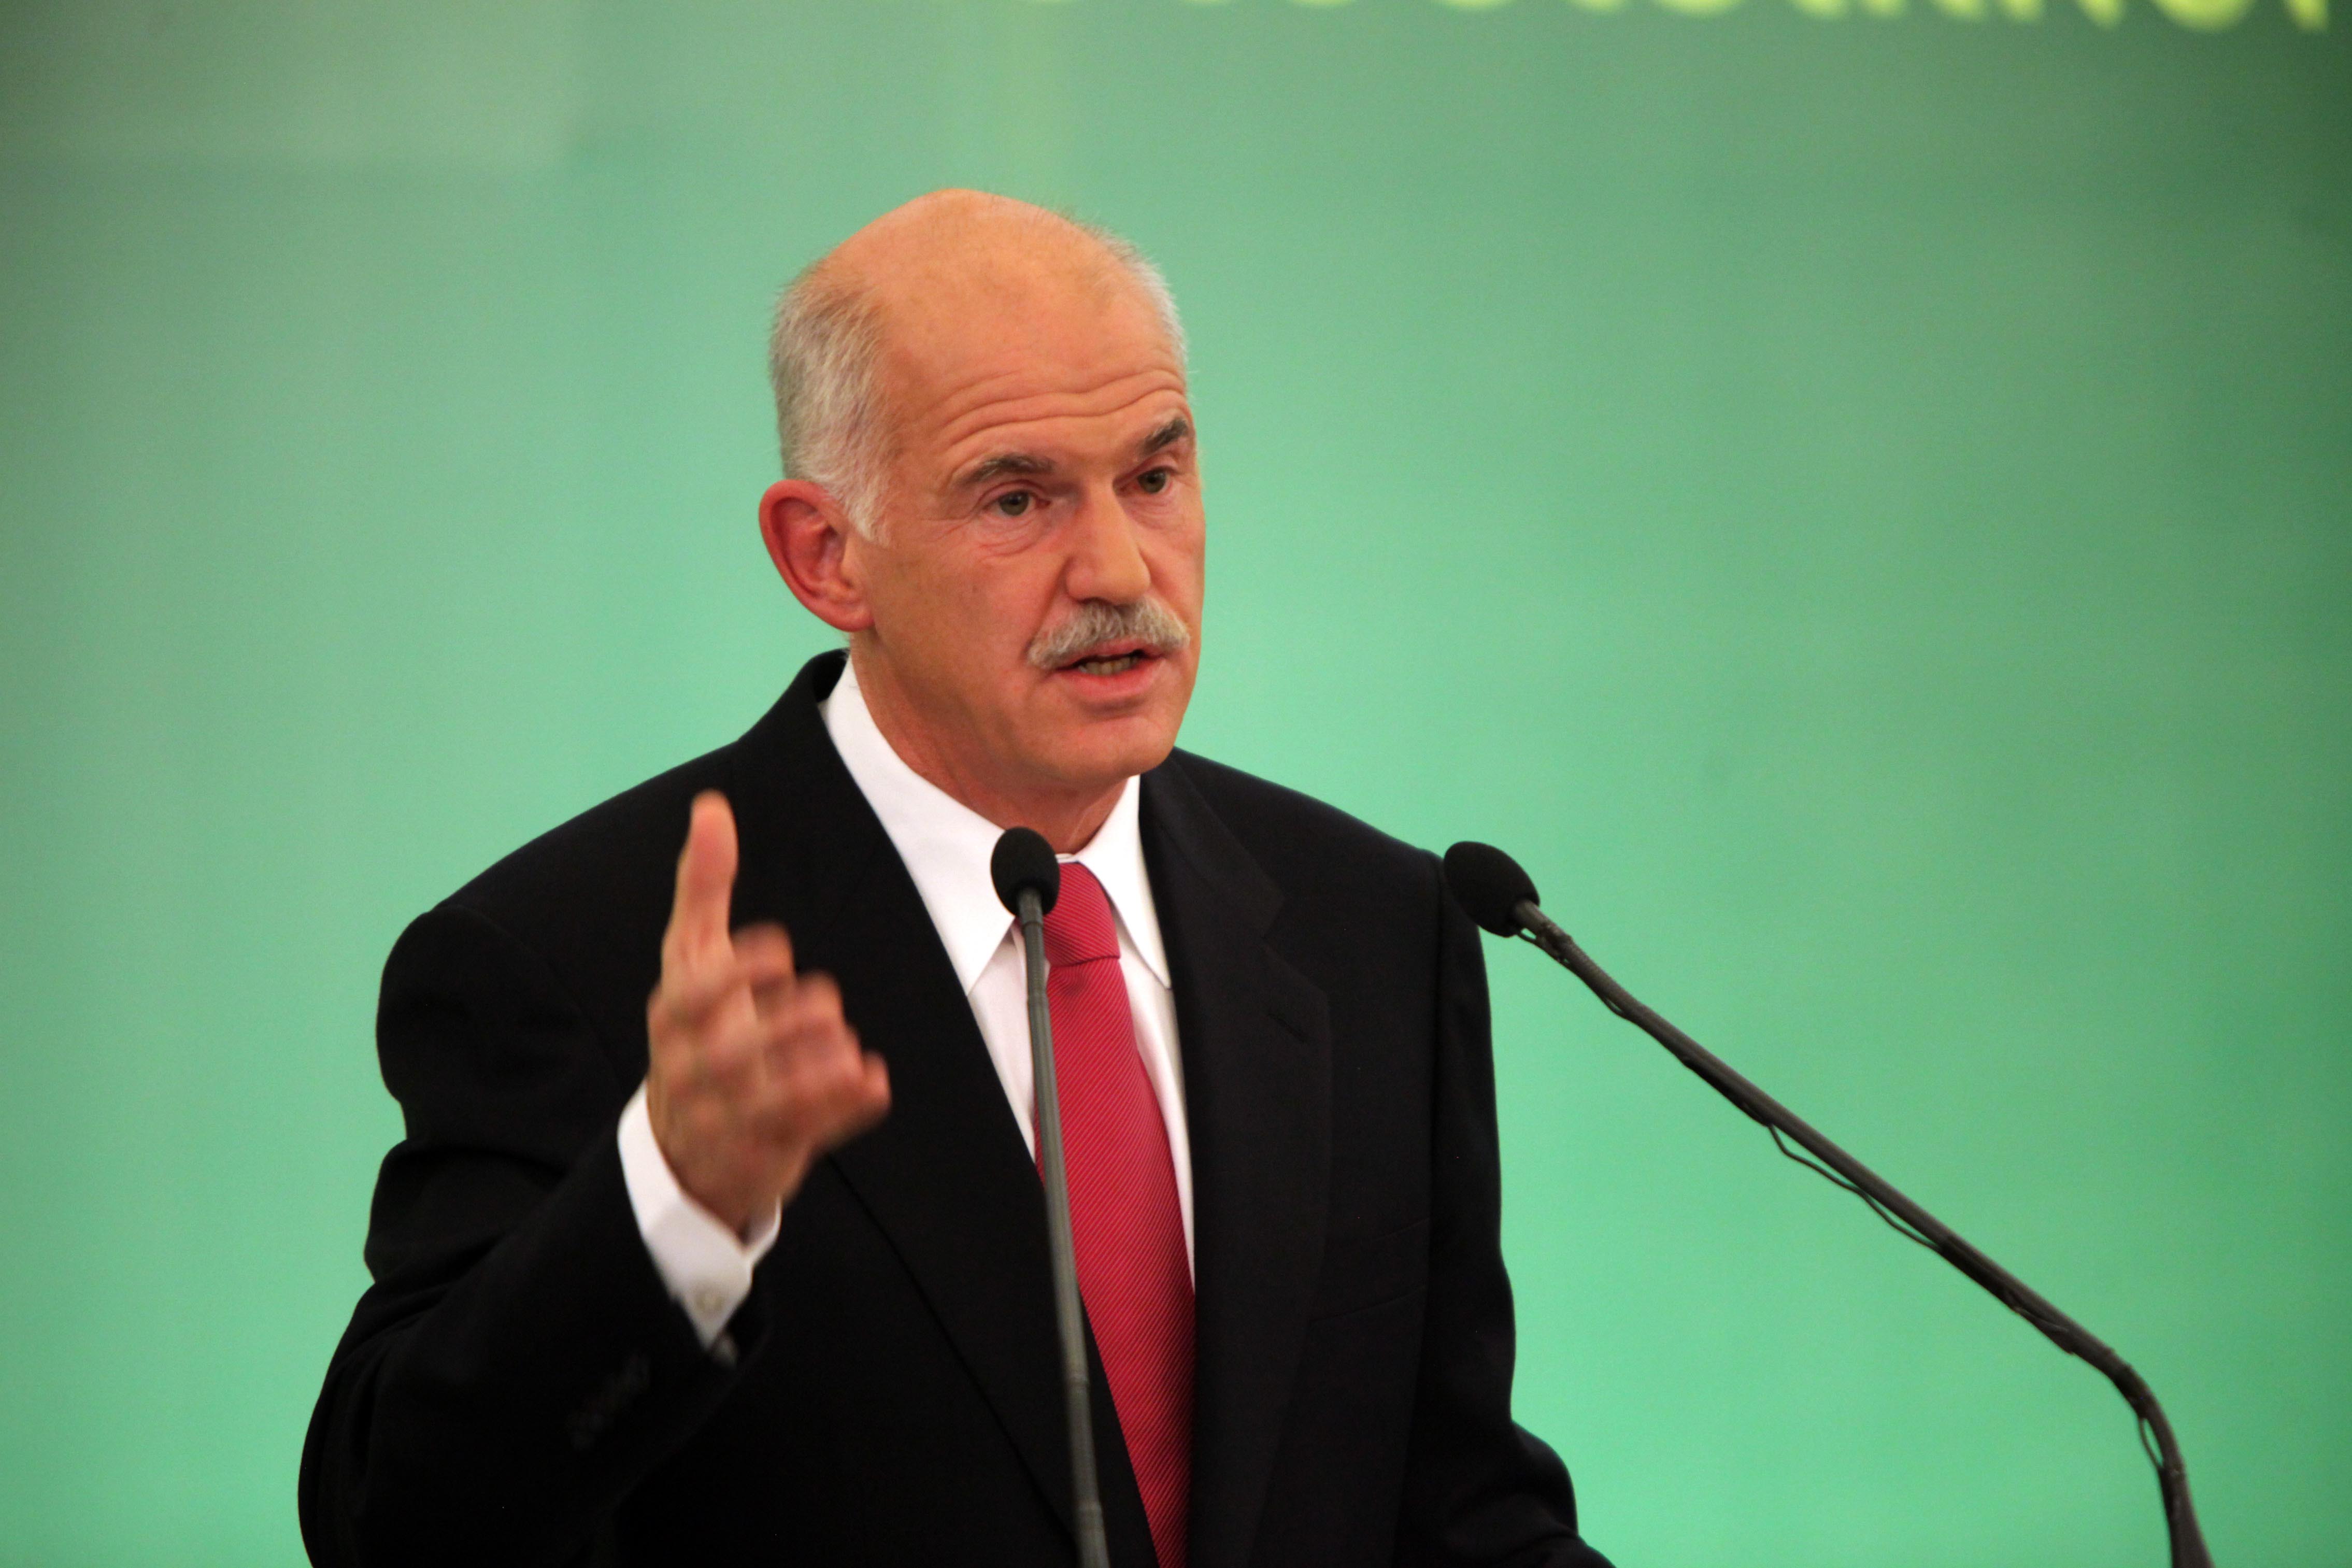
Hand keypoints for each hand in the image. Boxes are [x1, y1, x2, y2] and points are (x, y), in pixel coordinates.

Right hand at [645, 791, 890, 1235]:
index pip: (696, 993)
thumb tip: (711, 806)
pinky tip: (875, 1079)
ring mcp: (726, 1117)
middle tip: (823, 1003)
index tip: (781, 952)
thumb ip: (702, 885)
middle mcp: (691, 1068)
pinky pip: (811, 1131)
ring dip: (821, 1064)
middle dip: (791, 1022)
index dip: (742, 969)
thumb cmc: (695, 1030)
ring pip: (776, 1097)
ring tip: (844, 1044)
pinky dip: (848, 1104)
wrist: (683, 1150)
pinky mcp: (764, 1152)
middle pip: (739, 1048)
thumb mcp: (690, 958)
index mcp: (674, 1014)